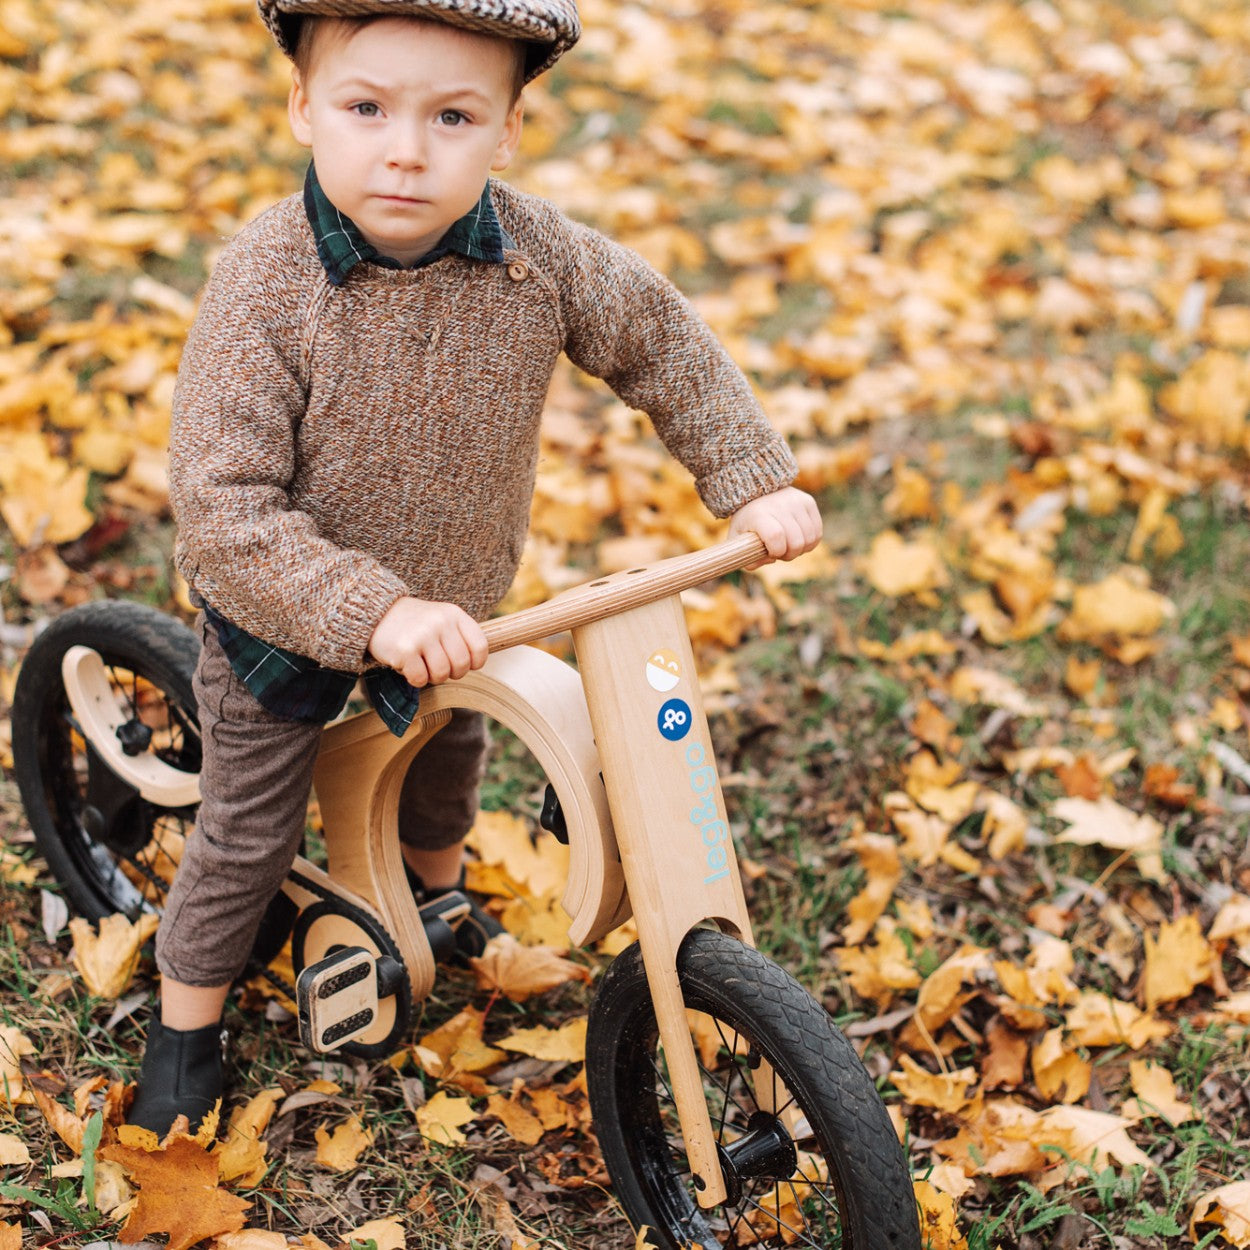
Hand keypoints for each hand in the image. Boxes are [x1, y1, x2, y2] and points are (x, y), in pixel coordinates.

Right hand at [367, 597, 488, 686]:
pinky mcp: (405, 649)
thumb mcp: (442, 620)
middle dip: (451, 673)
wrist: (376, 613)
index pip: (480, 647)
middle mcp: (441, 622)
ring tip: (422, 666)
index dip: (474, 663)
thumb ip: (460, 637)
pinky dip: (415, 679)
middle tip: (437, 667)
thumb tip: (476, 664)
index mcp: (454, 614)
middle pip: (461, 665)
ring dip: (432, 677)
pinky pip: (420, 679)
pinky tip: (407, 666)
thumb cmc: (415, 624)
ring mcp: (423, 635)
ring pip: (442, 674)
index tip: (463, 664)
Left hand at [728, 487, 821, 566]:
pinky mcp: (809, 502)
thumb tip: (770, 560)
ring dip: (800, 549)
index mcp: (758, 514)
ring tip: (787, 544)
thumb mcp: (738, 538)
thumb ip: (746, 556)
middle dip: (788, 554)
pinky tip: (797, 538)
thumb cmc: (747, 521)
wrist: (756, 491)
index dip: (776, 551)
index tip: (770, 551)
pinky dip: (809, 542)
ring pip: (810, 540)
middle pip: (796, 542)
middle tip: (779, 550)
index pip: (776, 536)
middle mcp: (779, 505)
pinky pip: (817, 533)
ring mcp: (796, 502)